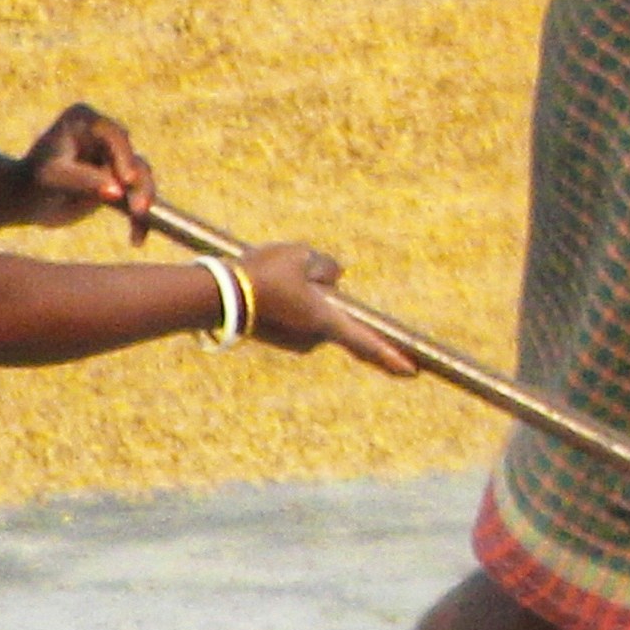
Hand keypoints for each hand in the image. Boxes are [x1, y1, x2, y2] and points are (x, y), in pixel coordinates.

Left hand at [0, 104, 153, 235]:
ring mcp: (114, 158)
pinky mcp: (120, 182)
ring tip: (138, 226)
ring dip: (144, 202)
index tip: (127, 180)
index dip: (124, 157)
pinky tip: (136, 239)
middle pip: (133, 158)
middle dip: (139, 186)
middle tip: (139, 211)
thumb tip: (117, 192)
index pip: (113, 135)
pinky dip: (139, 219)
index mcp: (84, 119)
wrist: (25, 201)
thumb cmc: (32, 182)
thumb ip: (83, 181)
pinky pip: (137, 198)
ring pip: (142, 179)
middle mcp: (104, 135)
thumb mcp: (53, 178)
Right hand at [241, 239, 413, 376]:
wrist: (216, 297)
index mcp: (327, 322)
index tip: (413, 373)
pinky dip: (284, 300)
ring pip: (310, 311)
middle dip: (317, 291)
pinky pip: (292, 314)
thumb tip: (334, 275)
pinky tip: (261, 285)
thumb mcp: (300, 255)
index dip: (391, 357)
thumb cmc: (263, 274)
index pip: (367, 343)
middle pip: (331, 311)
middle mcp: (313, 339)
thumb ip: (326, 265)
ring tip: (269, 276)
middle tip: (285, 274)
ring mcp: (294, 342)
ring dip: (298, 294)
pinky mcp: (277, 339)